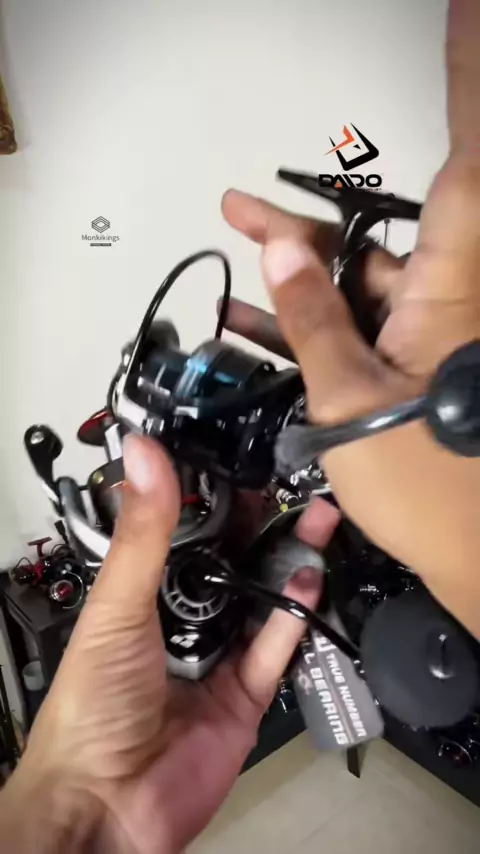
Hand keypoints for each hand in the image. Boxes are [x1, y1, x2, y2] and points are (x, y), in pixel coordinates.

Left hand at [1, 435, 338, 853]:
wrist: (108, 804)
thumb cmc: (90, 706)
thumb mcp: (117, 606)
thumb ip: (143, 532)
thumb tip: (142, 454)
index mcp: (141, 595)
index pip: (184, 535)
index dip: (213, 501)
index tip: (240, 464)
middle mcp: (180, 622)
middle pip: (231, 565)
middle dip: (262, 528)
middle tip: (290, 488)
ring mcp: (215, 658)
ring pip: (260, 601)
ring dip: (288, 562)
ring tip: (317, 519)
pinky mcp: (245, 695)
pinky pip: (276, 648)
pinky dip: (293, 616)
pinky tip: (309, 580)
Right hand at [220, 3, 479, 637]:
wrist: (474, 556)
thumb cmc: (435, 489)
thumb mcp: (350, 401)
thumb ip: (313, 319)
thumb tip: (282, 254)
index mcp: (454, 288)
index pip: (468, 158)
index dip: (469, 75)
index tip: (464, 8)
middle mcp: (455, 294)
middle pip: (380, 226)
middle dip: (308, 220)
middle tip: (246, 210)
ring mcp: (439, 324)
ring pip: (367, 272)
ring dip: (304, 268)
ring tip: (239, 253)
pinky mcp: (426, 352)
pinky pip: (369, 312)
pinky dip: (322, 311)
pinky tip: (269, 317)